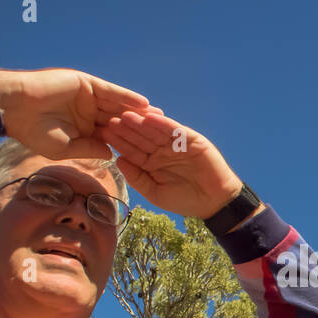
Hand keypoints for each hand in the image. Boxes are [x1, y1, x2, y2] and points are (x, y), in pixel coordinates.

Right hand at [0, 68, 159, 160]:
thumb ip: (90, 149)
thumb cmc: (33, 132)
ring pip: (119, 105)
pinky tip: (144, 104)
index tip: (150, 152)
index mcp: (85, 128)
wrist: (15, 107)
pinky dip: (126, 97)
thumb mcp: (65, 147)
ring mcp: (89, 97)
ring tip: (160, 117)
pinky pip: (111, 91)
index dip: (130, 143)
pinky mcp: (87, 84)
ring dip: (139, 111)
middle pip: (120, 119)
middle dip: (141, 126)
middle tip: (164, 133)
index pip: (112, 136)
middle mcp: (89, 112)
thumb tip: (112, 155)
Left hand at [99, 112, 242, 218]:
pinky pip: (175, 130)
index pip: (132, 150)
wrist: (214, 202)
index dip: (118, 143)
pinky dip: (163, 123)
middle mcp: (162, 151)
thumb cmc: (185, 200)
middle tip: (108, 120)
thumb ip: (137, 178)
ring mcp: (176, 144)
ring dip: (141, 123)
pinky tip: (150, 117)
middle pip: (140, 138)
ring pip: (155, 131)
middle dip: (126, 129)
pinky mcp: (191, 139)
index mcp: (151, 163)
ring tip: (126, 115)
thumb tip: (117, 160)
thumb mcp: (155, 193)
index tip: (102, 135)